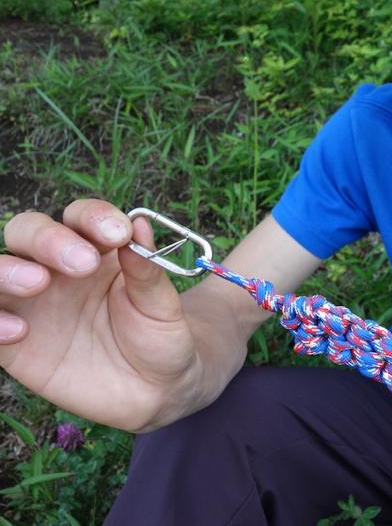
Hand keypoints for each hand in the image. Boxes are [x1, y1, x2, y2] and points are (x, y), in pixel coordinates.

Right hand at [0, 200, 199, 430]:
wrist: (154, 390)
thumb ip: (147, 269)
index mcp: (96, 249)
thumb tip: (139, 224)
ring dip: (7, 269)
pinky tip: (19, 330)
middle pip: (28, 230)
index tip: (118, 234)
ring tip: (37, 283)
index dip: (94, 217)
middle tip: (83, 264)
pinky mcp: (14, 343)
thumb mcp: (162, 305)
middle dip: (48, 238)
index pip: (81, 217)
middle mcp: (56, 268)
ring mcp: (31, 303)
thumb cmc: (159, 337)